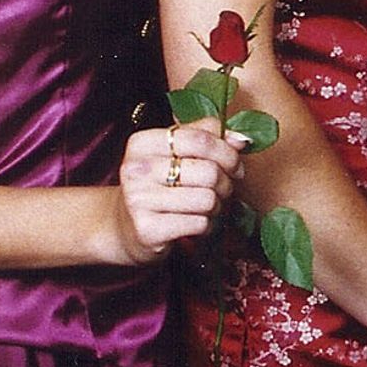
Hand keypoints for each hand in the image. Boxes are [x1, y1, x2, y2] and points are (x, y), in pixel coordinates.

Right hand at [110, 123, 242, 261]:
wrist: (126, 228)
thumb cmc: (158, 186)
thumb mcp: (174, 154)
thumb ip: (205, 137)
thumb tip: (241, 139)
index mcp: (142, 143)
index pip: (200, 139)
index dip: (227, 152)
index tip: (235, 164)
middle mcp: (136, 169)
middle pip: (209, 171)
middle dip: (225, 183)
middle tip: (222, 189)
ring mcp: (139, 200)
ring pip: (207, 199)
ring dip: (216, 206)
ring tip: (205, 207)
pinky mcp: (148, 229)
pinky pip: (199, 223)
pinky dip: (206, 225)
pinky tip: (195, 222)